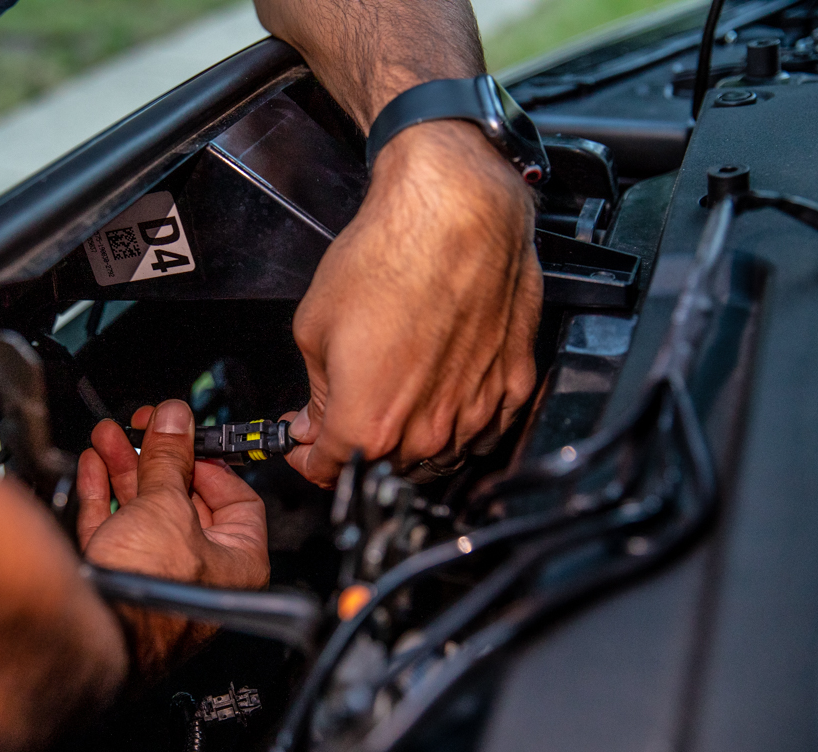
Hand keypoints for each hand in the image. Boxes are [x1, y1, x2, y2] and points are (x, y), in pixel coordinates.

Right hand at [76, 400, 268, 677]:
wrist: (95, 633)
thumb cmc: (149, 591)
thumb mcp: (167, 507)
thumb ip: (170, 459)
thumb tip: (176, 423)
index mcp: (237, 562)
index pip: (236, 499)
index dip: (210, 462)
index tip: (187, 436)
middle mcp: (200, 572)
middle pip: (184, 500)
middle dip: (159, 458)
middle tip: (145, 428)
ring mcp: (157, 576)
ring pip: (144, 511)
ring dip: (127, 469)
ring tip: (110, 436)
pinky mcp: (119, 578)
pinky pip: (115, 529)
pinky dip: (103, 496)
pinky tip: (94, 466)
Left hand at [284, 121, 541, 485]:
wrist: (456, 214)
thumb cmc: (390, 257)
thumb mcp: (315, 328)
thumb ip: (316, 391)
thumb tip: (313, 419)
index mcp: (369, 423)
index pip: (330, 472)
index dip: (308, 462)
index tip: (304, 448)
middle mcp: (427, 430)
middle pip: (385, 469)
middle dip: (358, 450)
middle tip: (342, 420)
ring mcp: (475, 412)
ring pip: (437, 458)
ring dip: (409, 443)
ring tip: (392, 407)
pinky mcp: (513, 385)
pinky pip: (487, 431)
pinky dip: (460, 428)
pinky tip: (442, 403)